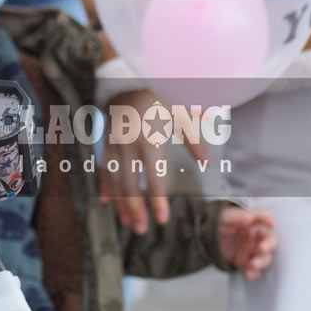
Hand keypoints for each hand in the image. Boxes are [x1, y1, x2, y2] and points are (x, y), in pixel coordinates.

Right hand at [99, 88, 207, 233]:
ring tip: (127, 222)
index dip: (158, 200)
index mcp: (151, 141)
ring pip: (115, 179)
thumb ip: (194, 141)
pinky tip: (105, 201)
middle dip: (135, 209)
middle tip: (141, 230)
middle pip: (130, 184)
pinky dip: (104, 185)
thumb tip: (207, 165)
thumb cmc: (161, 98)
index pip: (154, 178)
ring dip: (120, 202)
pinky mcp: (105, 141)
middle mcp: (130, 145)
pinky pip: (102, 167)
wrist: (128, 80)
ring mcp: (114, 144)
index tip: (161, 220)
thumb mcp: (181, 115)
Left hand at [217, 205, 276, 279]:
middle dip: (268, 245)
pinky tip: (248, 273)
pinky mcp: (247, 262)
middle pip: (270, 240)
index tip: (271, 224)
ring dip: (262, 261)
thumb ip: (236, 216)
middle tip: (261, 249)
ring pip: (265, 257)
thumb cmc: (215, 223)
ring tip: (253, 264)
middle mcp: (255, 236)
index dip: (268, 219)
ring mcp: (252, 250)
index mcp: (250, 221)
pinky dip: (254, 273)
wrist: (202, 239)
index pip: (263, 217)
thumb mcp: (222, 216)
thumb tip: (249, 218)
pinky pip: (256, 269)